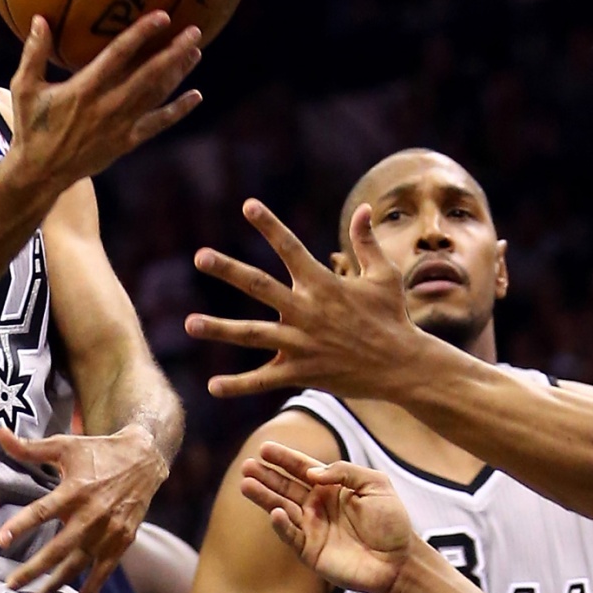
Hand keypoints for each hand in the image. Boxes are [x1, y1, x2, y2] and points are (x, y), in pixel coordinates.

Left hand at [0, 423, 167, 592]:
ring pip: (79, 563)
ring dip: (56, 582)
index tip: (1, 540)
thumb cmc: (99, 452)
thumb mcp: (65, 445)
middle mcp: (92, 514)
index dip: (21, 525)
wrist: (144, 459)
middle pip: (58, 548)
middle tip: (11, 584)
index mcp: (75, 490)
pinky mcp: (122, 540)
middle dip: (33, 569)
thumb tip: (0, 434)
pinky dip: (92, 586)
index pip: (43, 511)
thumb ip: (30, 448)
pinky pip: (105, 569)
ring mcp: (109, 530)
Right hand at [9, 12, 202, 190]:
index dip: (143, 33)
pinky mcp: (127, 142)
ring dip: (178, 73)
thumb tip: (40, 18)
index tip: (163, 16)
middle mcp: (108, 105)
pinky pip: (158, 124)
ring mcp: (121, 125)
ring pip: (157, 95)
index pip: (119, 54)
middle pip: (149, 74)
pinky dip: (178, 110)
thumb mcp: (24, 87)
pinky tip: (195, 96)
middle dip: (174, 52)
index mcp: (85, 88)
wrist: (41, 172)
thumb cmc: (31, 126)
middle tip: (194, 32)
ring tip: (195, 52)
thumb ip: (34, 52)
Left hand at [185, 199, 419, 398]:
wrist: (402, 366)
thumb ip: (366, 242)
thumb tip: (364, 208)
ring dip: (219, 329)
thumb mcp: (383, 275)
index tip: (248, 206)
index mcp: (323, 284)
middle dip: (228, 270)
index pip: (290, 248)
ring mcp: (301, 344)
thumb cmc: (393, 318)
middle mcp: (307, 311)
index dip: (269, 225)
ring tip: (189, 324)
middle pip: (259, 286)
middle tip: (200, 256)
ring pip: (252, 335)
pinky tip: (212, 387)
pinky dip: (238, 385)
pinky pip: (263, 380)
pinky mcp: (301, 372)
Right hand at [241, 441, 412, 592]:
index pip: (302, 468)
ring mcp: (312, 528)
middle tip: (246, 465)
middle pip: (285, 487)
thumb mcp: (375, 484)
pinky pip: (291, 535)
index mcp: (332, 487)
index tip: (265, 448)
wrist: (400, 561)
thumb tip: (313, 473)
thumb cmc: (392, 521)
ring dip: (263, 497)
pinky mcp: (310, 551)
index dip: (284, 459)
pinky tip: (273, 512)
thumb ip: (345, 471)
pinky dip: (281, 525)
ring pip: (281, 508)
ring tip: (245, 484)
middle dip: (266, 476)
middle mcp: (318, 506)